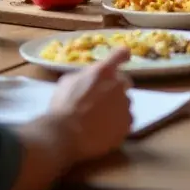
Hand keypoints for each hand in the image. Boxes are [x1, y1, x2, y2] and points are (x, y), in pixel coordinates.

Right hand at [47, 47, 131, 164]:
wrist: (66, 135)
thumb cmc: (63, 107)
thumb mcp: (67, 82)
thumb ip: (84, 75)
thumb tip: (89, 77)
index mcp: (104, 71)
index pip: (120, 54)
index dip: (122, 55)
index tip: (123, 57)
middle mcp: (118, 85)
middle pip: (124, 82)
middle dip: (115, 88)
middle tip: (101, 100)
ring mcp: (124, 105)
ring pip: (125, 102)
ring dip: (116, 106)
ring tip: (100, 118)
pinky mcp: (126, 124)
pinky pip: (126, 120)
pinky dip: (118, 123)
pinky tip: (105, 130)